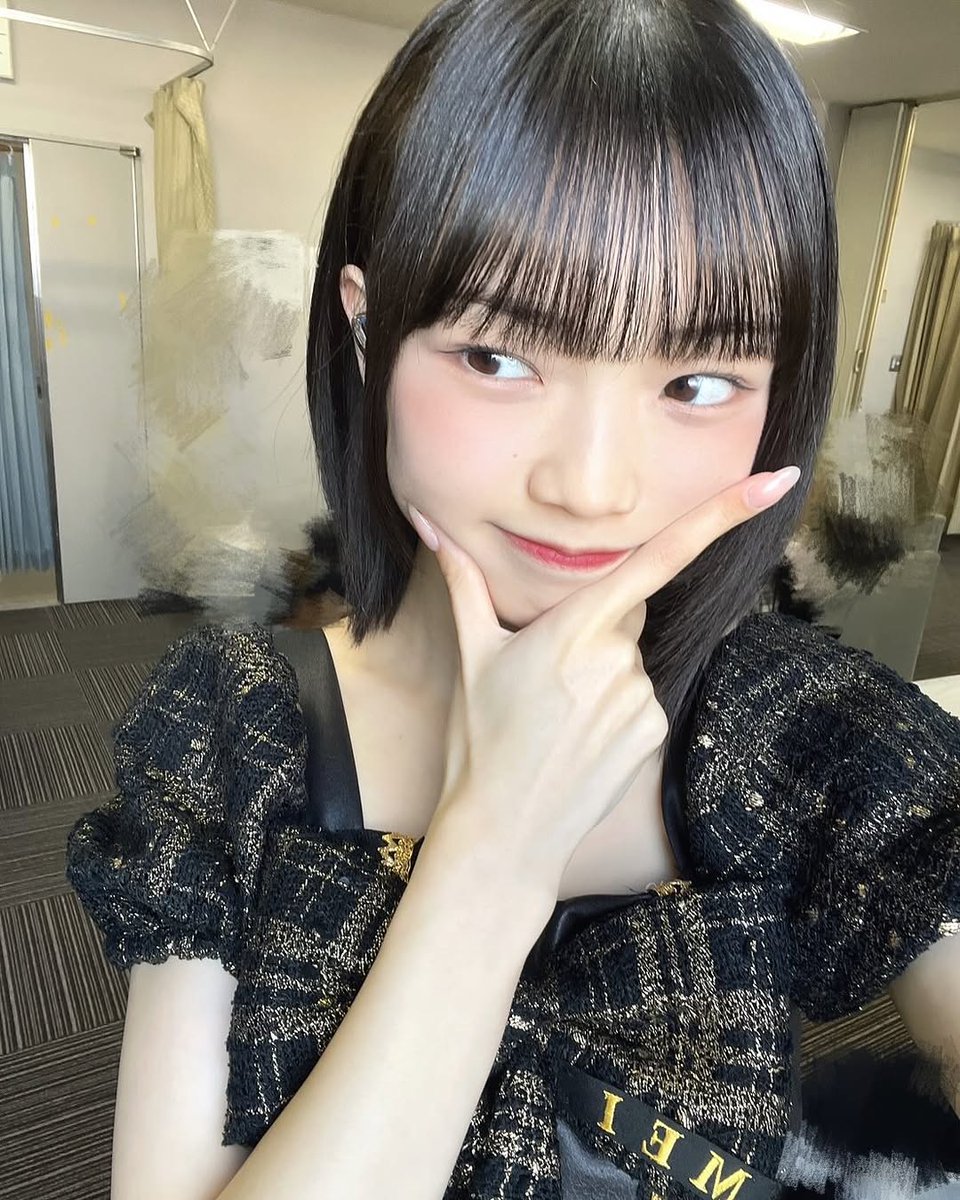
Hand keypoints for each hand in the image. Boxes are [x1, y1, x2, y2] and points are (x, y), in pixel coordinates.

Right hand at [410, 466, 800, 897]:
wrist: (505, 832)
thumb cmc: (480, 740)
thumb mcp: (472, 656)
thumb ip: (463, 582)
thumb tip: (429, 524)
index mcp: (572, 628)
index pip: (657, 558)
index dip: (720, 516)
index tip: (774, 483)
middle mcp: (617, 659)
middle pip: (625, 612)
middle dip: (594, 626)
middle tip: (544, 676)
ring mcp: (641, 698)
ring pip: (631, 657)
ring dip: (602, 670)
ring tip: (556, 716)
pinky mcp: (655, 731)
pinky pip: (642, 695)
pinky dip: (616, 705)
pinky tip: (580, 737)